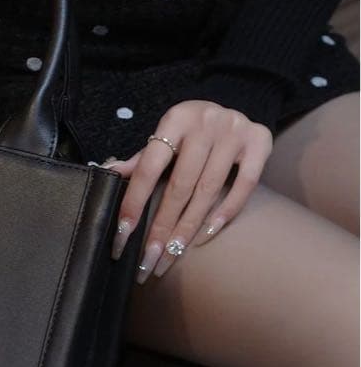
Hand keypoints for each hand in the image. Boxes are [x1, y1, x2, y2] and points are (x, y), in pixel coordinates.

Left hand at [103, 100, 273, 283]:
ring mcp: (234, 131)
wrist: (234, 108)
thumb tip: (106, 172)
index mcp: (175, 119)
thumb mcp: (166, 136)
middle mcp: (205, 123)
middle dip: (162, 226)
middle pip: (180, 185)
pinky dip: (225, 212)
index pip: (150, 167)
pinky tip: (206, 235)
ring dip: (188, 228)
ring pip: (208, 190)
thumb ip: (141, 158)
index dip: (135, 201)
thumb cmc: (192, 130)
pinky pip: (244, 185)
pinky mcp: (260, 141)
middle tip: (149, 259)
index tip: (124, 233)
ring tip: (172, 255)